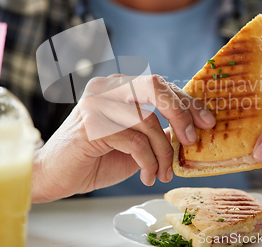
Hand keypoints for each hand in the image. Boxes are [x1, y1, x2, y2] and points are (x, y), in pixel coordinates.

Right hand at [31, 74, 215, 201]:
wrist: (54, 176)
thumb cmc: (94, 158)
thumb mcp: (135, 141)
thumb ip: (157, 131)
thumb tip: (192, 130)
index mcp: (118, 86)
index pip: (160, 85)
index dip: (187, 102)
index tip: (207, 122)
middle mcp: (106, 87)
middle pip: (155, 87)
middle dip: (181, 114)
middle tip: (191, 141)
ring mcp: (96, 103)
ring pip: (148, 121)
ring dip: (163, 153)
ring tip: (163, 173)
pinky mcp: (91, 125)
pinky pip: (134, 141)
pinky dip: (148, 162)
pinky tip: (147, 175)